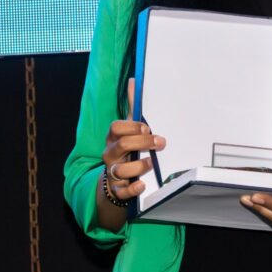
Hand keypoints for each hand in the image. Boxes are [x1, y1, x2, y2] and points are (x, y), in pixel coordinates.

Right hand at [100, 78, 164, 203]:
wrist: (118, 180)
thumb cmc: (128, 149)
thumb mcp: (131, 129)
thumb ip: (134, 106)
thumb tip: (133, 80)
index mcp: (114, 138)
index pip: (116, 127)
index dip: (132, 126)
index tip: (147, 127)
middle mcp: (111, 155)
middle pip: (121, 145)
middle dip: (143, 143)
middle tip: (161, 143)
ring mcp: (113, 173)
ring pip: (120, 170)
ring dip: (138, 166)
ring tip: (151, 163)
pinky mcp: (118, 190)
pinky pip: (122, 191)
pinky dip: (133, 188)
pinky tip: (142, 185)